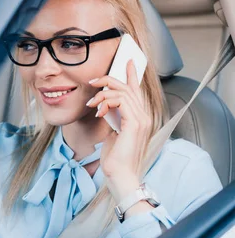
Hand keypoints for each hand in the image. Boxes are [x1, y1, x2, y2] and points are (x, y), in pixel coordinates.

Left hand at [86, 60, 151, 202]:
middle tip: (93, 80)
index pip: (136, 91)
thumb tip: (106, 106)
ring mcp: (141, 119)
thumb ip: (115, 118)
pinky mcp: (134, 123)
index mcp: (141, 118)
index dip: (132, 75)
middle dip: (109, 79)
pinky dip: (106, 102)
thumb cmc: (116, 158)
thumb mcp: (114, 133)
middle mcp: (144, 116)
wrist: (121, 175)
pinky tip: (98, 110)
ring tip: (91, 103)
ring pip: (122, 92)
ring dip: (103, 93)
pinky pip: (120, 100)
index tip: (127, 62)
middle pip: (128, 87)